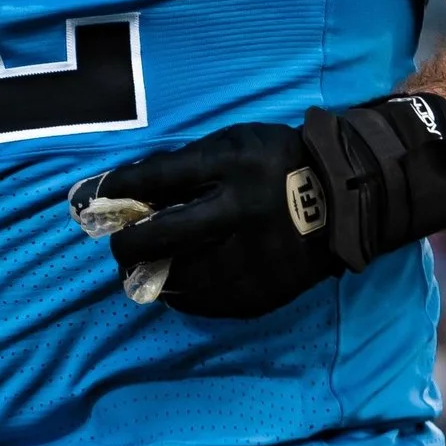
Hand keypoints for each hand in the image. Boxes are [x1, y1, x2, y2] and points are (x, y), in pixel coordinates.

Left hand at [68, 96, 445, 319]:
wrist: (347, 200)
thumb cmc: (278, 163)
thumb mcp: (233, 143)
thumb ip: (184, 164)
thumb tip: (128, 187)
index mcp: (233, 169)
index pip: (158, 180)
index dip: (119, 189)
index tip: (98, 196)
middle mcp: (240, 215)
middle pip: (161, 237)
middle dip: (126, 243)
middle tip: (117, 245)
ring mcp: (252, 260)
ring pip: (178, 277)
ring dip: (151, 273)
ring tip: (142, 266)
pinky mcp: (262, 294)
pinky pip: (206, 302)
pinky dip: (183, 293)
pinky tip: (177, 282)